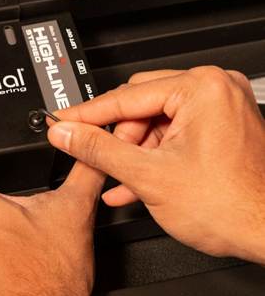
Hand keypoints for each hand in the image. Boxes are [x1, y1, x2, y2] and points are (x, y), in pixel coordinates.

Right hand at [48, 66, 264, 263]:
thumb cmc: (232, 206)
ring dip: (131, 154)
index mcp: (201, 89)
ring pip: (154, 124)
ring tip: (117, 180)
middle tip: (91, 156)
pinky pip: (173, 135)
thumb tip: (67, 133)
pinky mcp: (221, 130)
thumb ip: (99, 150)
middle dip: (115, 139)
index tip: (62, 122)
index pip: (124, 98)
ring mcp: (221, 110)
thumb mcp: (148, 175)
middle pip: (139, 107)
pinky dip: (152, 157)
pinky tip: (132, 183)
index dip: (86, 115)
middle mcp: (215, 91)